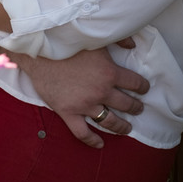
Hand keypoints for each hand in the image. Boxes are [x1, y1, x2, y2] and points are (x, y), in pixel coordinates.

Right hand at [19, 45, 148, 147]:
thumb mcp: (95, 37)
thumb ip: (118, 38)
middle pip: (126, 104)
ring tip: (127, 128)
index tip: (144, 88)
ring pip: (110, 121)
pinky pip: (83, 132)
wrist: (38, 51)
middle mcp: (101, 91)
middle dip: (135, 107)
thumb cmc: (66, 42)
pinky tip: (100, 144)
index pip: (135, 83)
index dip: (142, 86)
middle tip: (138, 108)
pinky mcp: (68, 112)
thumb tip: (134, 45)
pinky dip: (92, 140)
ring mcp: (85, 104)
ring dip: (122, 126)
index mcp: (110, 72)